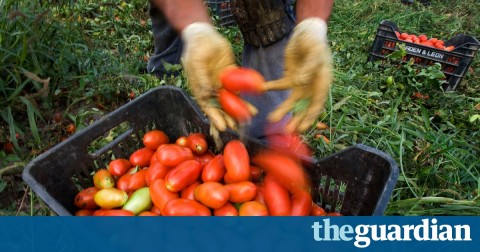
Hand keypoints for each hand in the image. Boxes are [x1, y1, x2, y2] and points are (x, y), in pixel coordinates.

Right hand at [181, 22, 236, 131]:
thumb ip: (201, 77)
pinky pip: (240, 89)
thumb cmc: (197, 47)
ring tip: (247, 119)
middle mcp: (211, 88)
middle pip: (220, 107)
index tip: (222, 127)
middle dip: (227, 118)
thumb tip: (205, 94)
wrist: (205, 34)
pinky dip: (245, 97)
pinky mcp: (231, 75)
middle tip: (236, 127)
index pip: (207, 106)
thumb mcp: (196, 61)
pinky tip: (253, 106)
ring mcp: (222, 83)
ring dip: (238, 110)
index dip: (214, 118)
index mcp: (200, 88)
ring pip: (231, 100)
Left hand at [264, 18, 332, 132]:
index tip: (303, 128)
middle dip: (296, 119)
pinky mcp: (291, 76)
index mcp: (322, 83)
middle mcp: (312, 86)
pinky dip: (272, 87)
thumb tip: (299, 83)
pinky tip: (263, 89)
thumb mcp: (314, 52)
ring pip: (292, 100)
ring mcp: (301, 83)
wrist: (307, 32)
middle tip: (287, 131)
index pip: (317, 103)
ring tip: (271, 118)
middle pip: (304, 107)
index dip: (310, 117)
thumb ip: (308, 68)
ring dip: (283, 109)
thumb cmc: (315, 41)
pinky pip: (280, 85)